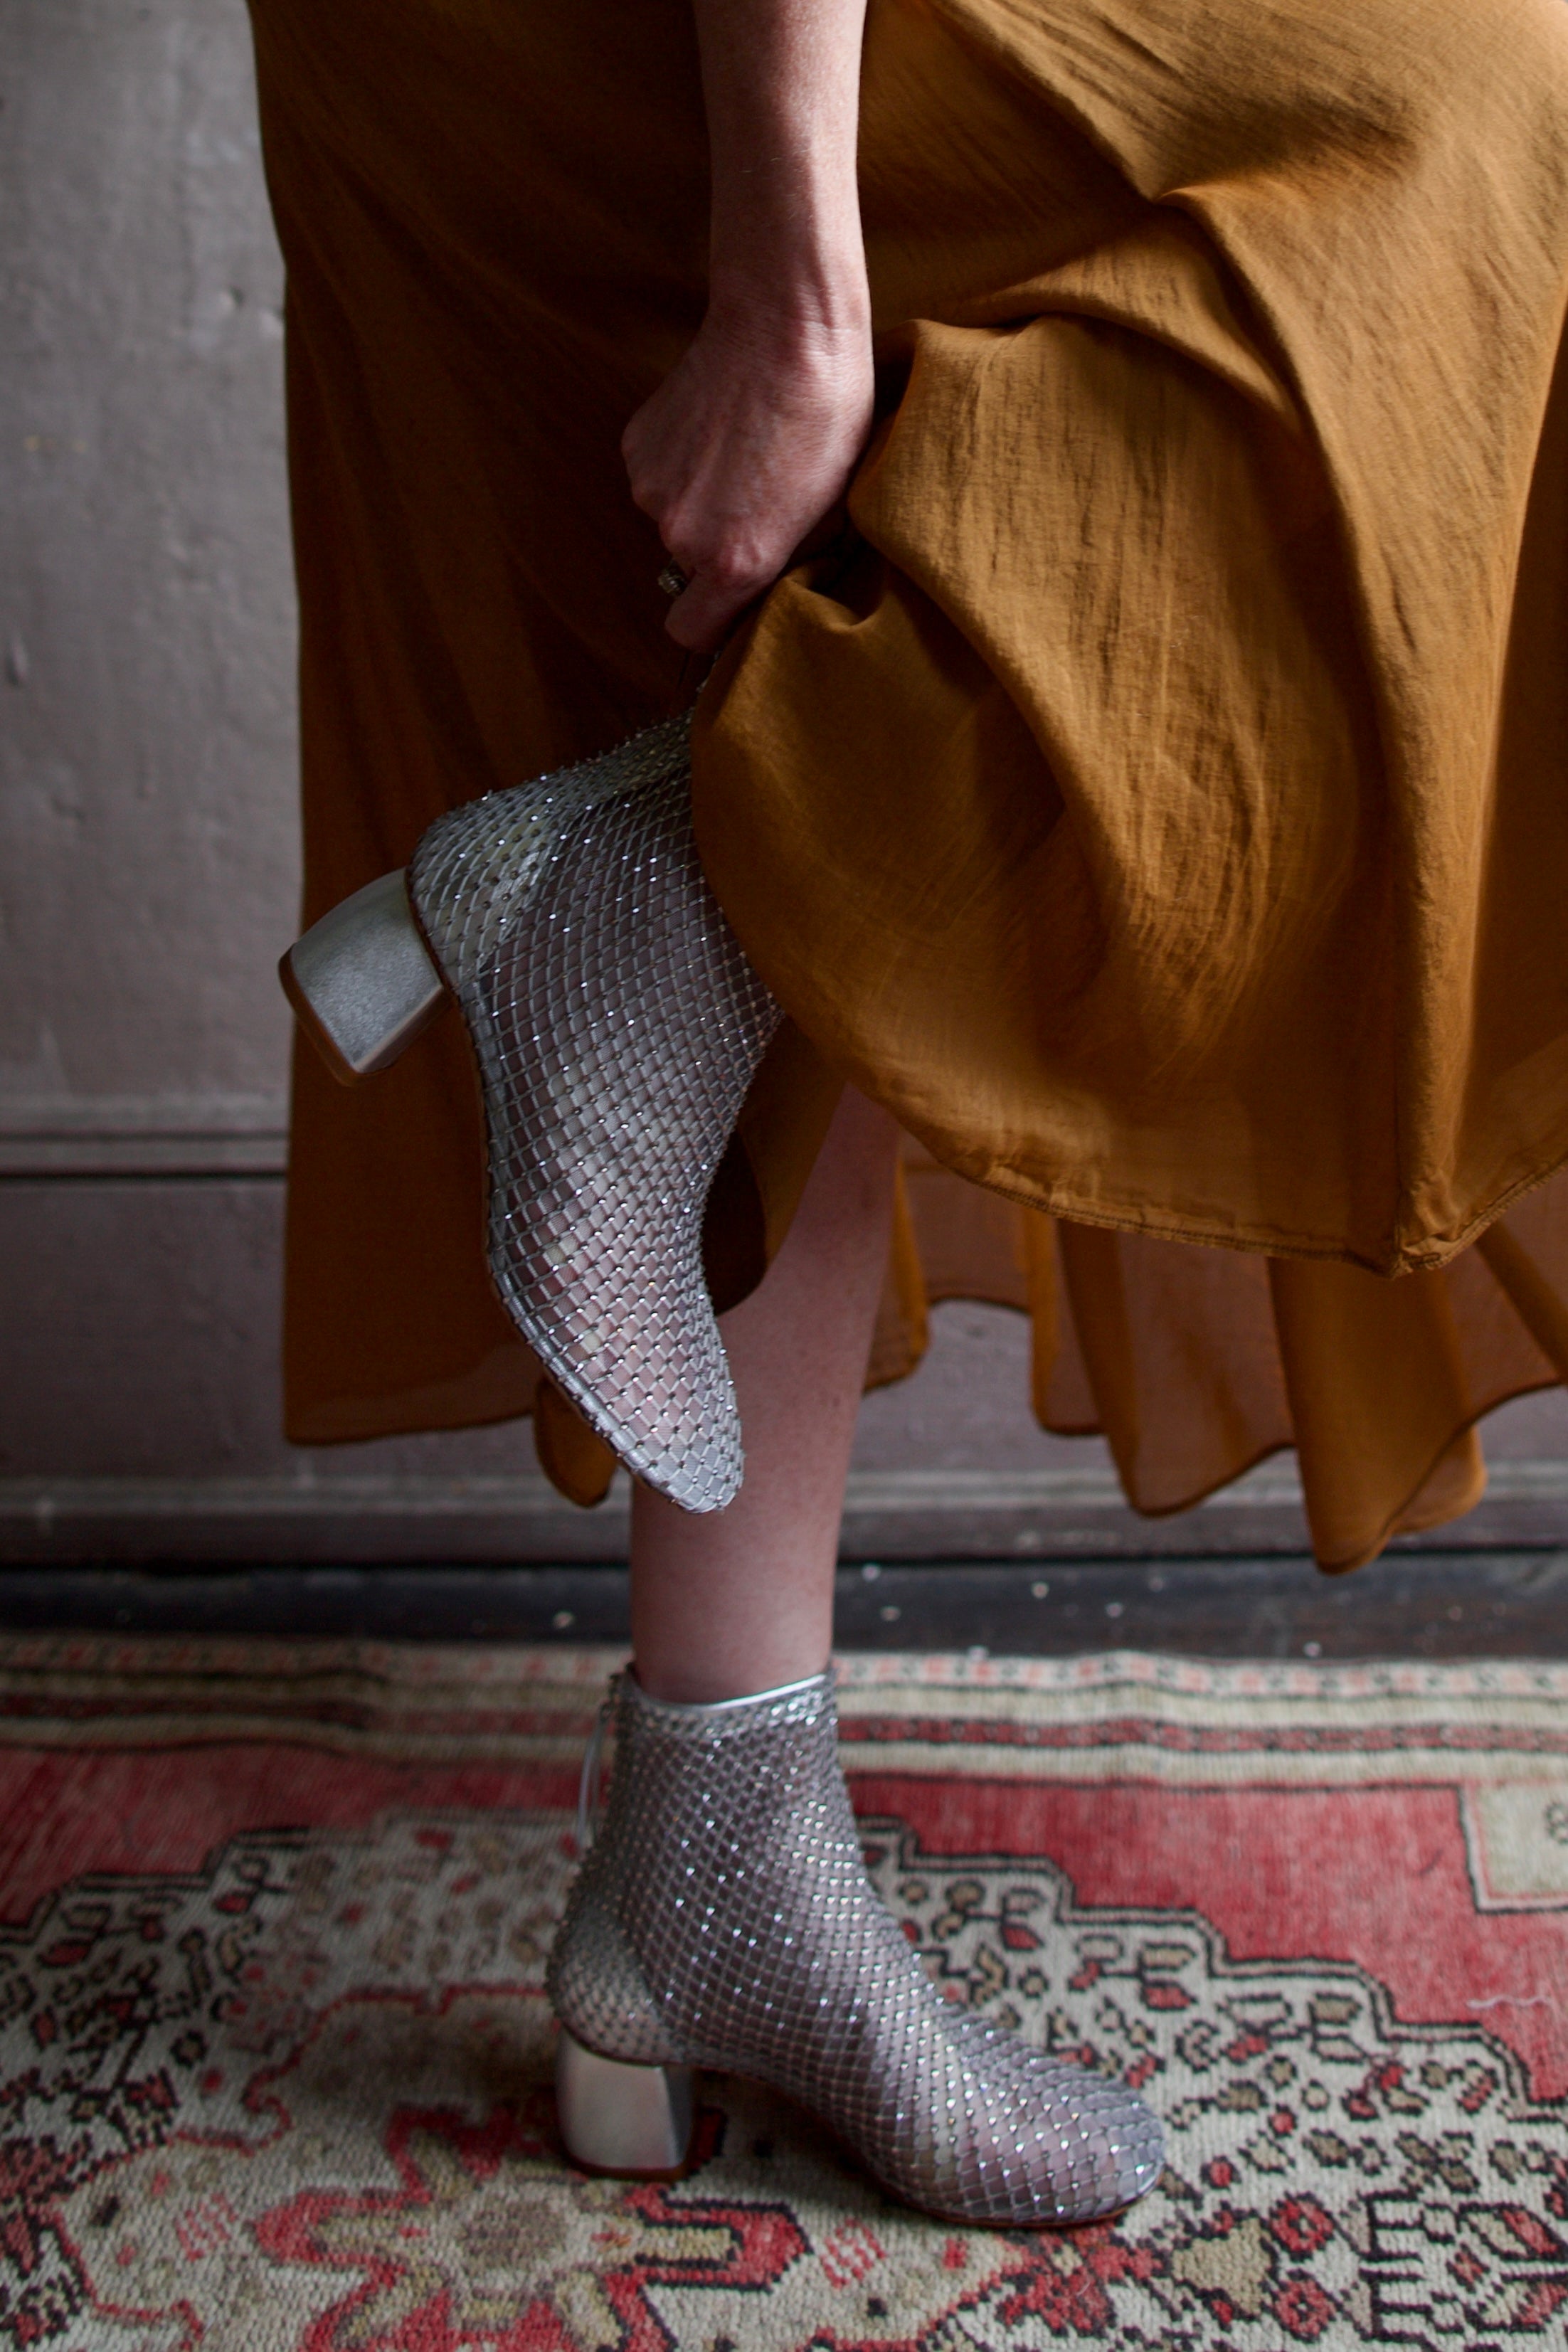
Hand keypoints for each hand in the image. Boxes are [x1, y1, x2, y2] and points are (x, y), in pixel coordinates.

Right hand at [622, 300, 874, 653]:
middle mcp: (680, 534)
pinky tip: (720, 429)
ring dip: (700, 503)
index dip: (712, 626)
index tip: (733, 603)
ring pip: (671, 520)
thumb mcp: (835, 508)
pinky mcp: (636, 444)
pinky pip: (658, 477)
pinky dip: (682, 464)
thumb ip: (794, 562)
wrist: (785, 322)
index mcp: (733, 561)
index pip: (691, 633)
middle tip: (759, 503)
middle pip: (687, 571)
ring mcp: (651, 487)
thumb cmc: (828, 413)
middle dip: (717, 550)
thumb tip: (776, 585)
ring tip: (743, 456)